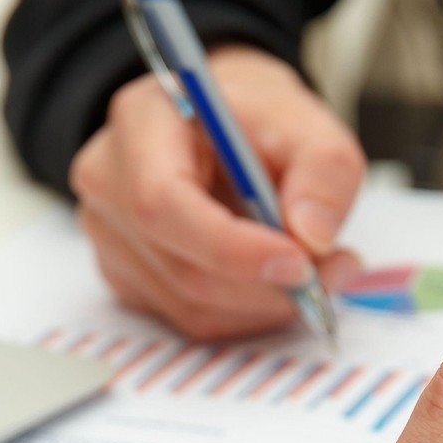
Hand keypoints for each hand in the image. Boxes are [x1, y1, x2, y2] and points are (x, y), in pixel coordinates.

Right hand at [70, 45, 365, 341]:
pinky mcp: (127, 278)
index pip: (163, 203)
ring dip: (265, 304)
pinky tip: (272, 279)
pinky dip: (246, 312)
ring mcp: (110, 236)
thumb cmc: (253, 122)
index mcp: (141, 122)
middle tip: (333, 271)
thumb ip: (324, 169)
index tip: (299, 263)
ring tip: (315, 269)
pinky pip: (191, 320)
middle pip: (184, 267)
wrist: (220, 130)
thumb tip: (312, 237)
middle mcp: (109, 181)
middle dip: (268, 285)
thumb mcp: (307, 121)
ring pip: (192, 305)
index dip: (231, 247)